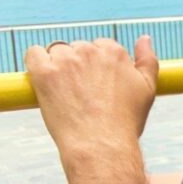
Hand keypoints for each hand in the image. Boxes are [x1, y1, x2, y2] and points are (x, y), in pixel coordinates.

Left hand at [24, 37, 158, 158]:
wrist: (101, 145)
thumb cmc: (125, 122)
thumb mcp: (148, 89)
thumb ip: (148, 60)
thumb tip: (144, 38)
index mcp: (115, 53)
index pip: (101, 46)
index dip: (98, 66)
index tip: (96, 85)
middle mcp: (90, 51)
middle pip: (79, 48)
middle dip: (78, 66)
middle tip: (81, 93)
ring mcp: (66, 61)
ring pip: (57, 51)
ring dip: (58, 65)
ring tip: (65, 92)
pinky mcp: (44, 72)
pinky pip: (34, 54)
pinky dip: (37, 62)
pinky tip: (44, 79)